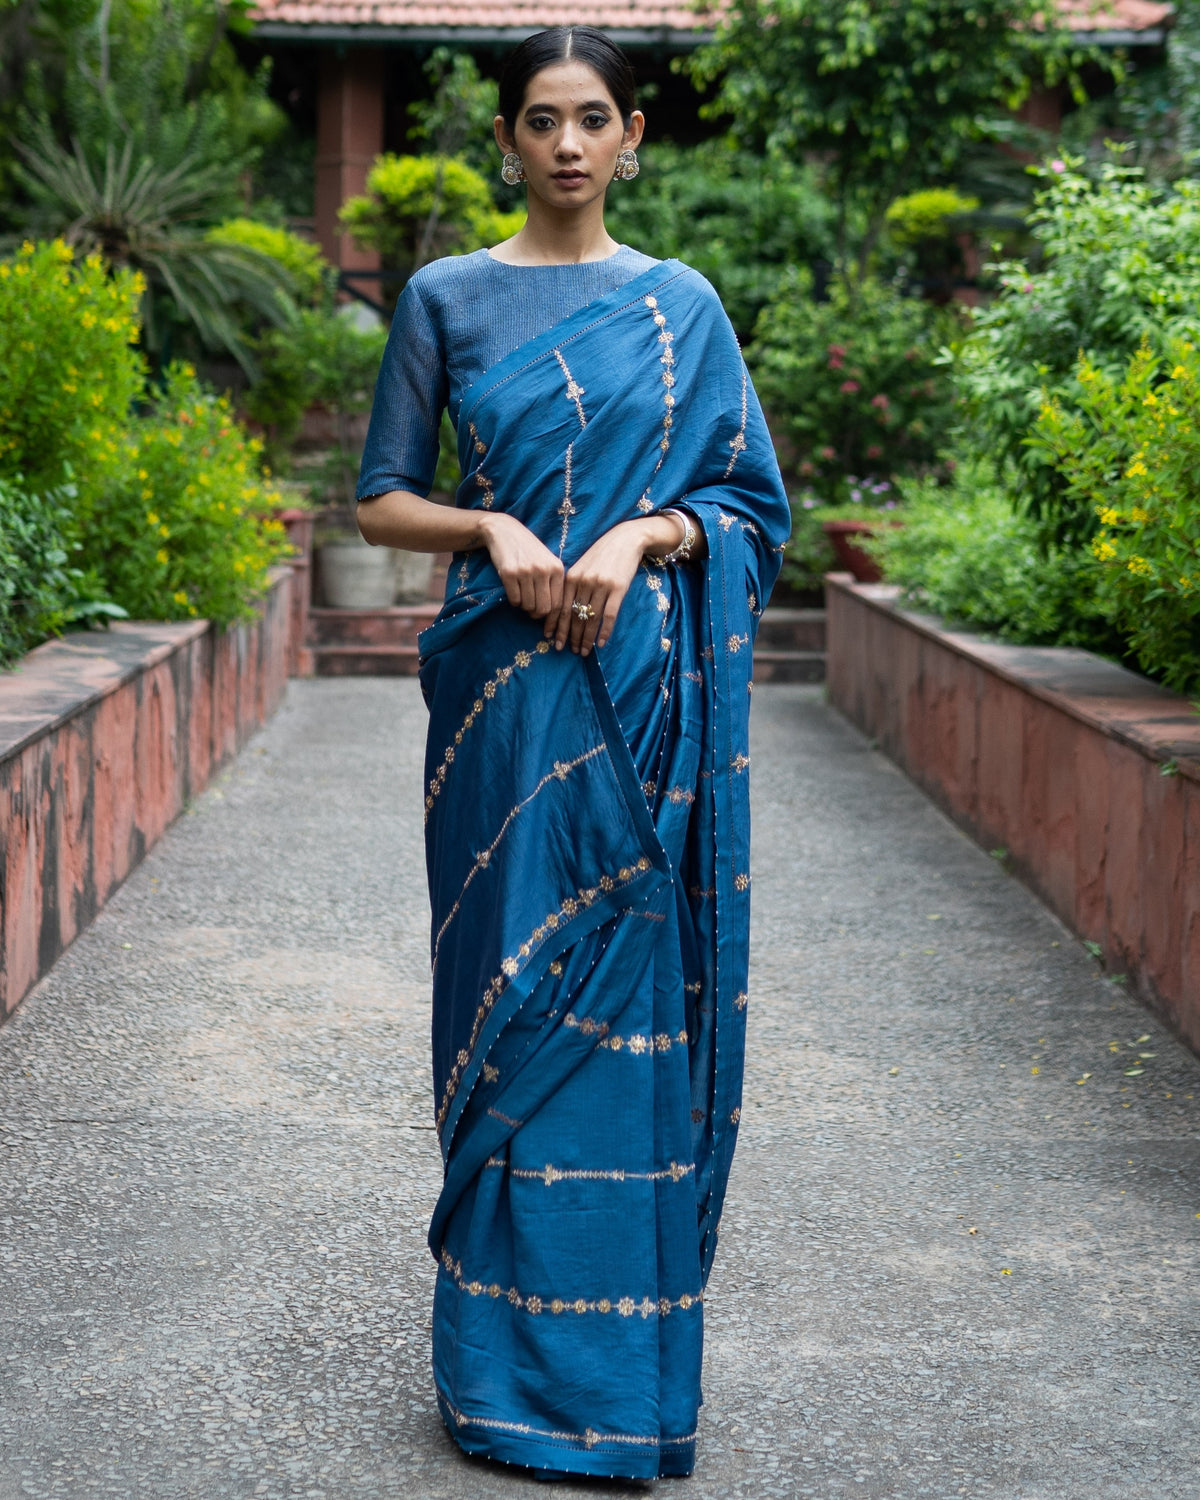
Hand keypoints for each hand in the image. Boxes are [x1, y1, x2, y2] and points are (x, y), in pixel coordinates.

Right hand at [479, 512, 564, 618]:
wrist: (505, 531)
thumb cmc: (528, 550)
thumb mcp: (547, 561)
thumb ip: (553, 583)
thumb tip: (552, 613)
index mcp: (557, 568)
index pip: (558, 603)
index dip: (552, 617)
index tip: (546, 622)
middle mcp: (543, 570)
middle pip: (544, 608)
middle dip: (537, 613)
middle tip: (532, 610)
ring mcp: (526, 571)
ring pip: (528, 605)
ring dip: (524, 606)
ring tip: (522, 596)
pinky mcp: (509, 573)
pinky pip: (514, 600)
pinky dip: (514, 601)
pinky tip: (514, 591)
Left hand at [544, 519, 658, 655]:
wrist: (625, 540)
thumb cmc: (602, 555)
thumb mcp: (582, 566)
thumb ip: (572, 585)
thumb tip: (564, 610)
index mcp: (571, 577)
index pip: (560, 607)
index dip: (556, 626)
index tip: (553, 640)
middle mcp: (583, 582)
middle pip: (574, 616)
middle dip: (570, 636)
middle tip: (567, 650)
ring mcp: (600, 586)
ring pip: (590, 619)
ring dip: (586, 638)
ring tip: (583, 651)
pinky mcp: (617, 589)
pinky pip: (609, 616)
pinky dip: (604, 632)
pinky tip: (600, 643)